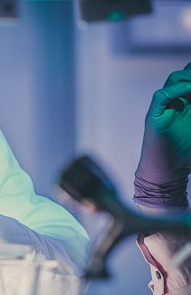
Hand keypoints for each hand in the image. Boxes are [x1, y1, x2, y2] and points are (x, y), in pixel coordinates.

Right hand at [134, 63, 190, 208]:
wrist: (166, 173)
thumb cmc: (184, 155)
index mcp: (187, 102)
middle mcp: (175, 101)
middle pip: (184, 75)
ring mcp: (163, 108)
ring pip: (173, 81)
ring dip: (188, 80)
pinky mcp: (154, 116)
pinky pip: (161, 96)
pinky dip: (174, 90)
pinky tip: (187, 90)